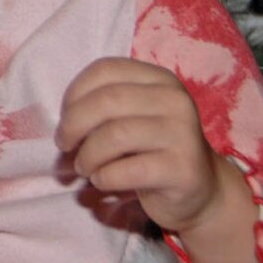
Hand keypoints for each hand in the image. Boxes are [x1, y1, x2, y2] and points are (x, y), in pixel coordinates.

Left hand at [59, 57, 258, 262]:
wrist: (200, 192)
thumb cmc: (152, 150)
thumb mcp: (130, 118)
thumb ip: (100, 108)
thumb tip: (62, 125)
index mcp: (159, 79)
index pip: (104, 70)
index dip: (74, 94)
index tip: (66, 118)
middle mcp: (176, 100)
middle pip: (107, 101)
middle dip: (73, 124)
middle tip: (65, 146)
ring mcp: (184, 134)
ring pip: (114, 135)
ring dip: (87, 155)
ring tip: (84, 167)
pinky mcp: (184, 170)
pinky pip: (127, 170)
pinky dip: (104, 177)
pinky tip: (103, 181)